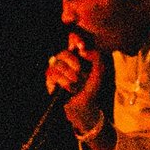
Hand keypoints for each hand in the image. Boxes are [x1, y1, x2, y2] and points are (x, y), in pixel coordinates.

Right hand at [46, 30, 112, 145]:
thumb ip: (96, 58)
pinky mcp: (50, 80)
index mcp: (77, 57)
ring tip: (76, 84)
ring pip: (57, 63)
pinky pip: (52, 74)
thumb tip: (83, 49)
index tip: (82, 46)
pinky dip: (63, 81)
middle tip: (79, 70)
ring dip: (69, 74)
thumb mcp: (99, 74)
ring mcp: (56, 70)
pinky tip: (69, 88)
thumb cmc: (91, 90)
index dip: (75, 39)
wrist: (84, 109)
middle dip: (73, 61)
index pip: (72, 40)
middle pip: (64, 52)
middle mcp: (65, 61)